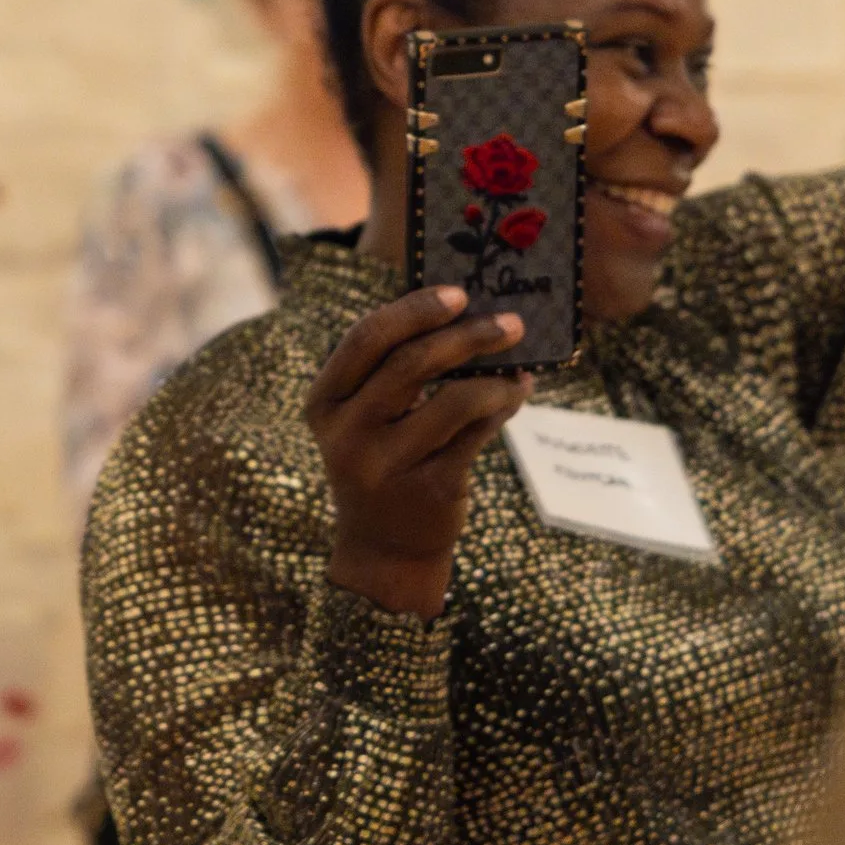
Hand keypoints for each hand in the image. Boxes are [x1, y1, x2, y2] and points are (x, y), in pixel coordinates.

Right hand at [304, 285, 529, 621]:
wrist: (384, 550)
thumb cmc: (383, 464)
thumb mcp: (368, 420)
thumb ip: (397, 371)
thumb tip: (468, 316)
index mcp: (326, 403)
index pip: (366, 339)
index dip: (414, 311)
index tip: (459, 294)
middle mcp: (348, 434)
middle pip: (412, 364)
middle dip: (469, 336)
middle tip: (511, 323)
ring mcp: (387, 466)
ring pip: (454, 401)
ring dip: (495, 378)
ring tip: (518, 369)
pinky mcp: (429, 490)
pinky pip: (477, 435)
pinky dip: (502, 408)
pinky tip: (516, 394)